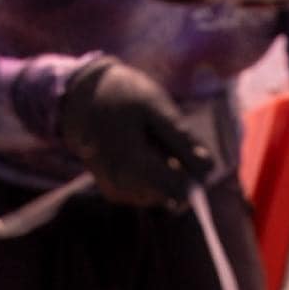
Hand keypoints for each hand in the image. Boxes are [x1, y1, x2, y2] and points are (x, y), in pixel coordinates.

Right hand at [55, 56, 211, 207]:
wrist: (79, 101)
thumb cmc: (120, 96)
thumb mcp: (154, 106)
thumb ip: (181, 138)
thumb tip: (208, 168)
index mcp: (134, 167)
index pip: (182, 191)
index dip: (194, 171)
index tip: (187, 146)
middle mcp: (125, 188)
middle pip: (174, 194)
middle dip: (179, 169)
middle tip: (163, 137)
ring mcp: (119, 193)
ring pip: (162, 194)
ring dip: (166, 171)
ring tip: (148, 141)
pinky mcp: (116, 192)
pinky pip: (148, 191)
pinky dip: (152, 174)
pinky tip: (141, 151)